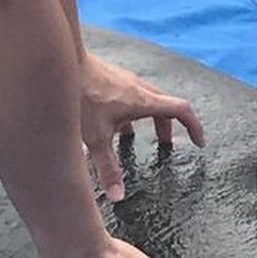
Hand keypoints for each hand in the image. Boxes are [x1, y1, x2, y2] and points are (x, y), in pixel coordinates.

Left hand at [80, 53, 205, 201]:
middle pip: (166, 108)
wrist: (58, 61)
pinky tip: (109, 121)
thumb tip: (118, 196)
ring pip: (147, 101)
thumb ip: (108, 168)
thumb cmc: (79, 94)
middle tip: (166, 147)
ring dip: (148, 119)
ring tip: (133, 137)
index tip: (198, 143)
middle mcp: (139, 89)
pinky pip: (130, 95)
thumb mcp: (95, 138)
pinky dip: (129, 111)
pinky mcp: (111, 78)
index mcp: (144, 102)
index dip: (195, 127)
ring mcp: (125, 81)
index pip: (183, 111)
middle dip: (169, 128)